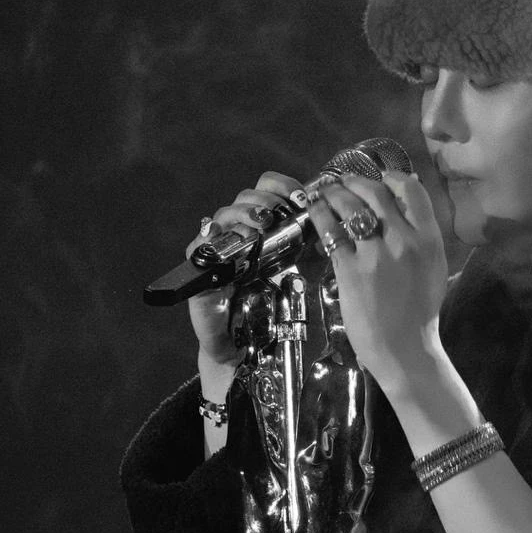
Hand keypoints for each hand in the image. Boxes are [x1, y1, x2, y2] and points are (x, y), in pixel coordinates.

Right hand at [185, 171, 302, 367]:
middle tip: (278, 213)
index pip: (268, 188)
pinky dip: (209, 236)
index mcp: (266, 227)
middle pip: (246, 196)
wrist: (245, 347)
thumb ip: (312, 244)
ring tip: (260, 224)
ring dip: (243, 214)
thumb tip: (333, 219)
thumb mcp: (299, 270)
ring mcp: (219, 248)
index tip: (300, 197)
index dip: (282, 186)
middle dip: (265, 200)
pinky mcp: (201, 269)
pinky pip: (198, 245)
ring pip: (224, 215)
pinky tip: (223, 235)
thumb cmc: (272, 309)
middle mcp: (241, 232)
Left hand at [304, 171, 449, 391]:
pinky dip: (320, 215)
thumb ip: (422, 236)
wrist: (405, 350)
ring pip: (350, 206)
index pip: (411, 191)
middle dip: (354, 181)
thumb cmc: (419, 314)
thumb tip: (409, 203)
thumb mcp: (432, 268)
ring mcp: (376, 254)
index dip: (391, 178)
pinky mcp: (351, 270)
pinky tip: (314, 212)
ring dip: (333, 193)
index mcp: (429, 239)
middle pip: (376, 193)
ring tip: (323, 192)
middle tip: (341, 181)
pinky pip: (331, 231)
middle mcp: (404, 241)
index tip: (378, 179)